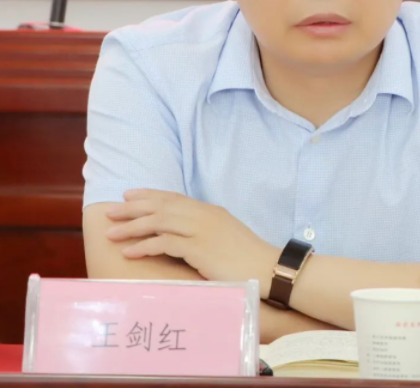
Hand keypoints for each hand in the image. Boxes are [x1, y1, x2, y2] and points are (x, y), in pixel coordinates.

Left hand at [105, 189, 278, 296]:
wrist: (267, 266)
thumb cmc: (247, 256)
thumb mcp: (225, 234)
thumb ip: (205, 228)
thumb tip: (186, 233)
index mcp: (208, 210)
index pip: (173, 197)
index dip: (149, 195)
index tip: (129, 194)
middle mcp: (202, 215)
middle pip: (161, 206)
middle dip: (133, 207)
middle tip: (111, 210)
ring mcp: (200, 230)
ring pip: (158, 221)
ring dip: (132, 227)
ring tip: (111, 232)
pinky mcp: (198, 248)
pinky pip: (164, 243)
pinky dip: (144, 246)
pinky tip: (129, 252)